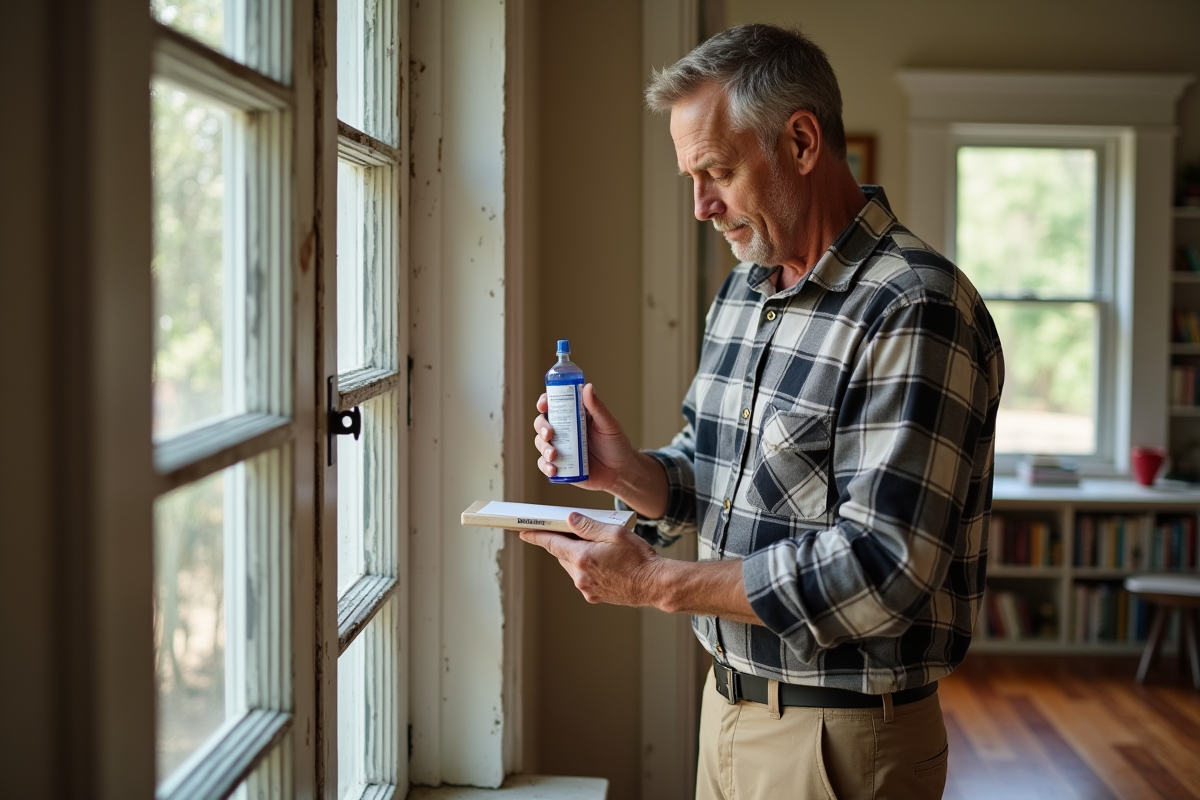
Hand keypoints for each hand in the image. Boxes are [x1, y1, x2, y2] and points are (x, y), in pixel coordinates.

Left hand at [520, 513, 661, 605]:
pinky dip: (586, 568)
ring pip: (572, 567)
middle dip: (564, 543)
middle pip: (562, 555)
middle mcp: (580, 576)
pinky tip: (603, 563)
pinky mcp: (594, 596)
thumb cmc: (639, 558)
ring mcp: (586, 588)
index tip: (524, 531)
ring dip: (577, 556)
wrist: (654, 585)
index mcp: (583, 557)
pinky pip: (583, 578)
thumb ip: (588, 526)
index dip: (536, 536)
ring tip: (597, 547)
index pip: (552, 543)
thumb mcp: (614, 533)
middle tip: (572, 532)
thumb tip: (569, 519)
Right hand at [533, 383, 635, 494]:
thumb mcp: (608, 424)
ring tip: (553, 455)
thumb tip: (588, 386)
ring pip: (541, 443)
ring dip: (543, 448)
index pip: (554, 405)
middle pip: (542, 423)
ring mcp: (561, 448)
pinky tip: (553, 469)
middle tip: (550, 434)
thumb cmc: (616, 444)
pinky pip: (545, 464)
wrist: (621, 471)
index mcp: (574, 416)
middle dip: (542, 427)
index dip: (544, 402)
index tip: (543, 405)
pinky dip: (545, 466)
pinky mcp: (560, 465)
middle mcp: (564, 431)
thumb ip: (597, 407)